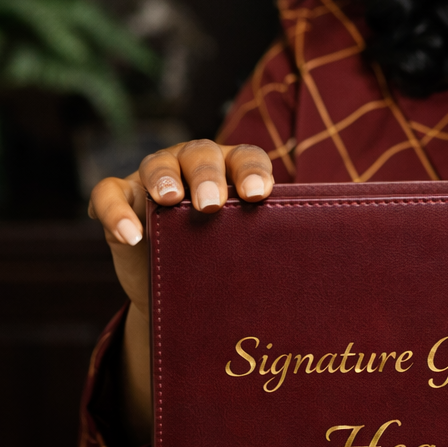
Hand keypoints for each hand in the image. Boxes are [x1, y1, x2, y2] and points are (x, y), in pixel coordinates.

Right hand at [88, 140, 274, 440]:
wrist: (184, 291)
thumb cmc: (232, 264)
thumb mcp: (253, 256)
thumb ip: (279, 252)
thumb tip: (338, 282)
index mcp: (235, 170)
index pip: (247, 158)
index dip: (253, 172)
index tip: (262, 196)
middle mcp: (195, 164)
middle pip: (201, 155)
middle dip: (208, 177)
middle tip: (214, 205)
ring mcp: (155, 178)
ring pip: (157, 166)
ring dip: (164, 181)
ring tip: (171, 203)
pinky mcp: (121, 200)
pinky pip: (109, 196)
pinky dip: (116, 211)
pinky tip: (131, 235)